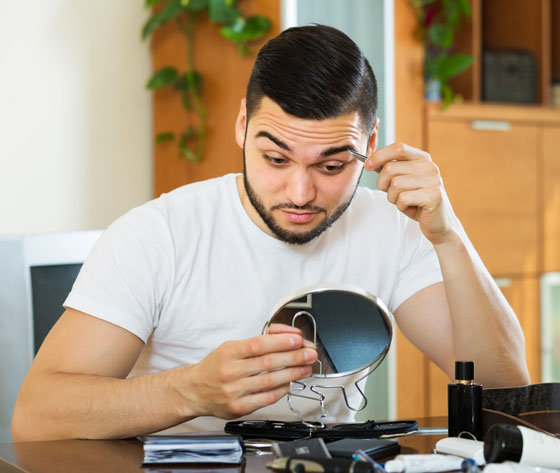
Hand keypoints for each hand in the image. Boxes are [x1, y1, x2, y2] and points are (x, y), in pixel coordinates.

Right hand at [182, 324, 317, 418]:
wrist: (194, 390)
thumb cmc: (216, 366)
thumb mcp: (231, 346)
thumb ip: (259, 340)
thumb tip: (288, 335)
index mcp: (228, 352)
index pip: (258, 344)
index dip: (280, 342)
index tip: (298, 340)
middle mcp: (230, 371)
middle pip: (268, 363)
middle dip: (294, 357)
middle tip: (310, 353)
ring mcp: (234, 391)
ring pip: (270, 381)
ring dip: (293, 373)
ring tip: (306, 367)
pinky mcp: (239, 407)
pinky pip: (266, 398)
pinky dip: (281, 390)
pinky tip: (290, 383)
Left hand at [364, 142, 455, 244]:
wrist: (438, 223)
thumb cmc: (416, 202)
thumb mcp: (404, 181)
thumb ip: (392, 170)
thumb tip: (370, 162)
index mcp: (422, 158)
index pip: (398, 148)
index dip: (379, 156)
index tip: (368, 166)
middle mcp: (429, 166)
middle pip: (390, 168)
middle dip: (383, 184)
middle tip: (393, 194)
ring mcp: (433, 181)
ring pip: (395, 185)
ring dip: (393, 198)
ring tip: (405, 202)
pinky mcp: (433, 196)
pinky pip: (403, 198)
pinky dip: (401, 207)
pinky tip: (411, 208)